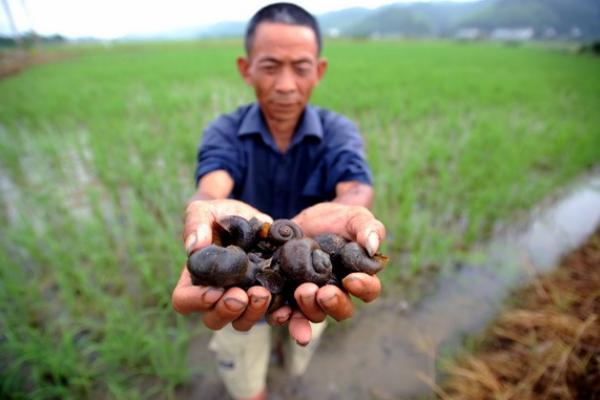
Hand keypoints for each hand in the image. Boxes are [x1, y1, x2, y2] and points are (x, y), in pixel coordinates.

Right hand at [172, 199, 272, 330]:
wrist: (251, 217)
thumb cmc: (220, 215)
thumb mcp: (205, 211)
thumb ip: (195, 224)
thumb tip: (193, 246)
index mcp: (195, 278)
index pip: (184, 300)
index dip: (196, 301)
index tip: (214, 291)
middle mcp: (216, 295)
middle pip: (213, 319)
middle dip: (228, 311)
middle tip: (243, 295)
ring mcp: (242, 299)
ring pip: (242, 321)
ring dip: (253, 313)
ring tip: (264, 293)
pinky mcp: (266, 296)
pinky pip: (271, 315)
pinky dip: (278, 315)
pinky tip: (286, 308)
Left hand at [269, 203, 385, 344]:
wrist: (306, 219)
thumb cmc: (338, 219)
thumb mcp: (355, 217)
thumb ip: (368, 228)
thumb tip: (373, 246)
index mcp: (359, 278)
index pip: (369, 290)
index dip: (363, 288)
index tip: (351, 279)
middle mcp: (338, 293)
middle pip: (342, 310)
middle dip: (333, 304)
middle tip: (323, 292)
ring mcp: (313, 297)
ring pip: (315, 314)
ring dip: (309, 308)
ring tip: (302, 291)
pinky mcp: (290, 295)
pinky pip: (288, 314)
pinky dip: (284, 317)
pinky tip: (281, 313)